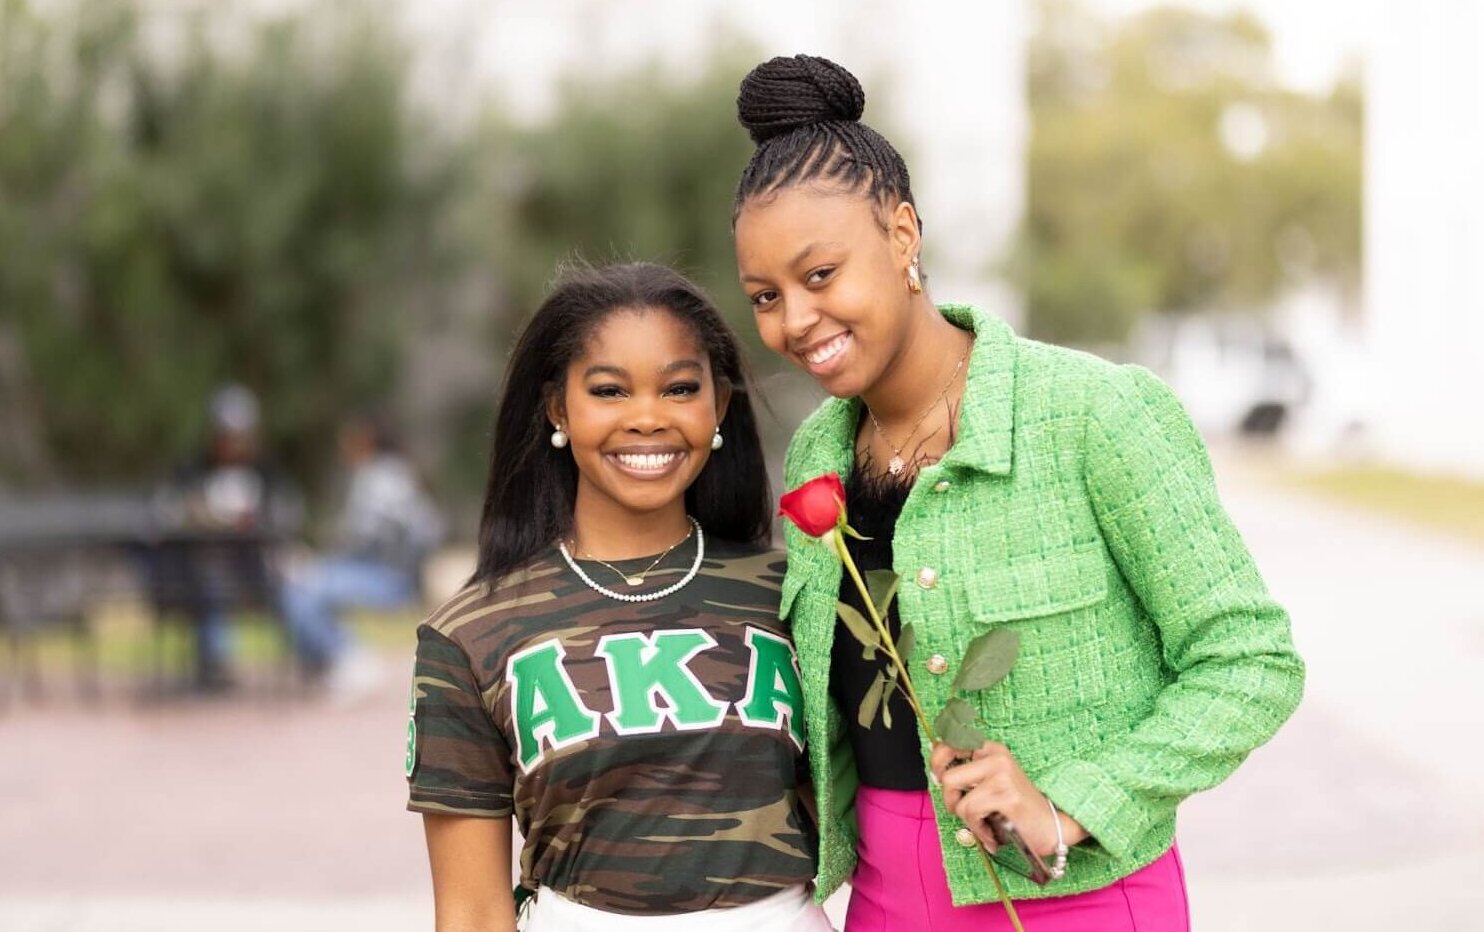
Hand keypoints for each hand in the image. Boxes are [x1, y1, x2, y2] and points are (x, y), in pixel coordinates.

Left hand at [929, 740, 1088, 855]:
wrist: (1052, 826)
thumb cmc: (1016, 808)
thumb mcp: (990, 783)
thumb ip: (968, 775)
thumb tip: (936, 773)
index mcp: (991, 750)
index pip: (949, 744)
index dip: (936, 762)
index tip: (939, 777)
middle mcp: (996, 757)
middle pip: (947, 777)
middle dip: (951, 801)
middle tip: (965, 812)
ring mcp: (1002, 775)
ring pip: (959, 801)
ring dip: (968, 821)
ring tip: (985, 825)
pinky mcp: (1006, 795)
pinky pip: (972, 814)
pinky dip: (978, 830)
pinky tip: (992, 834)